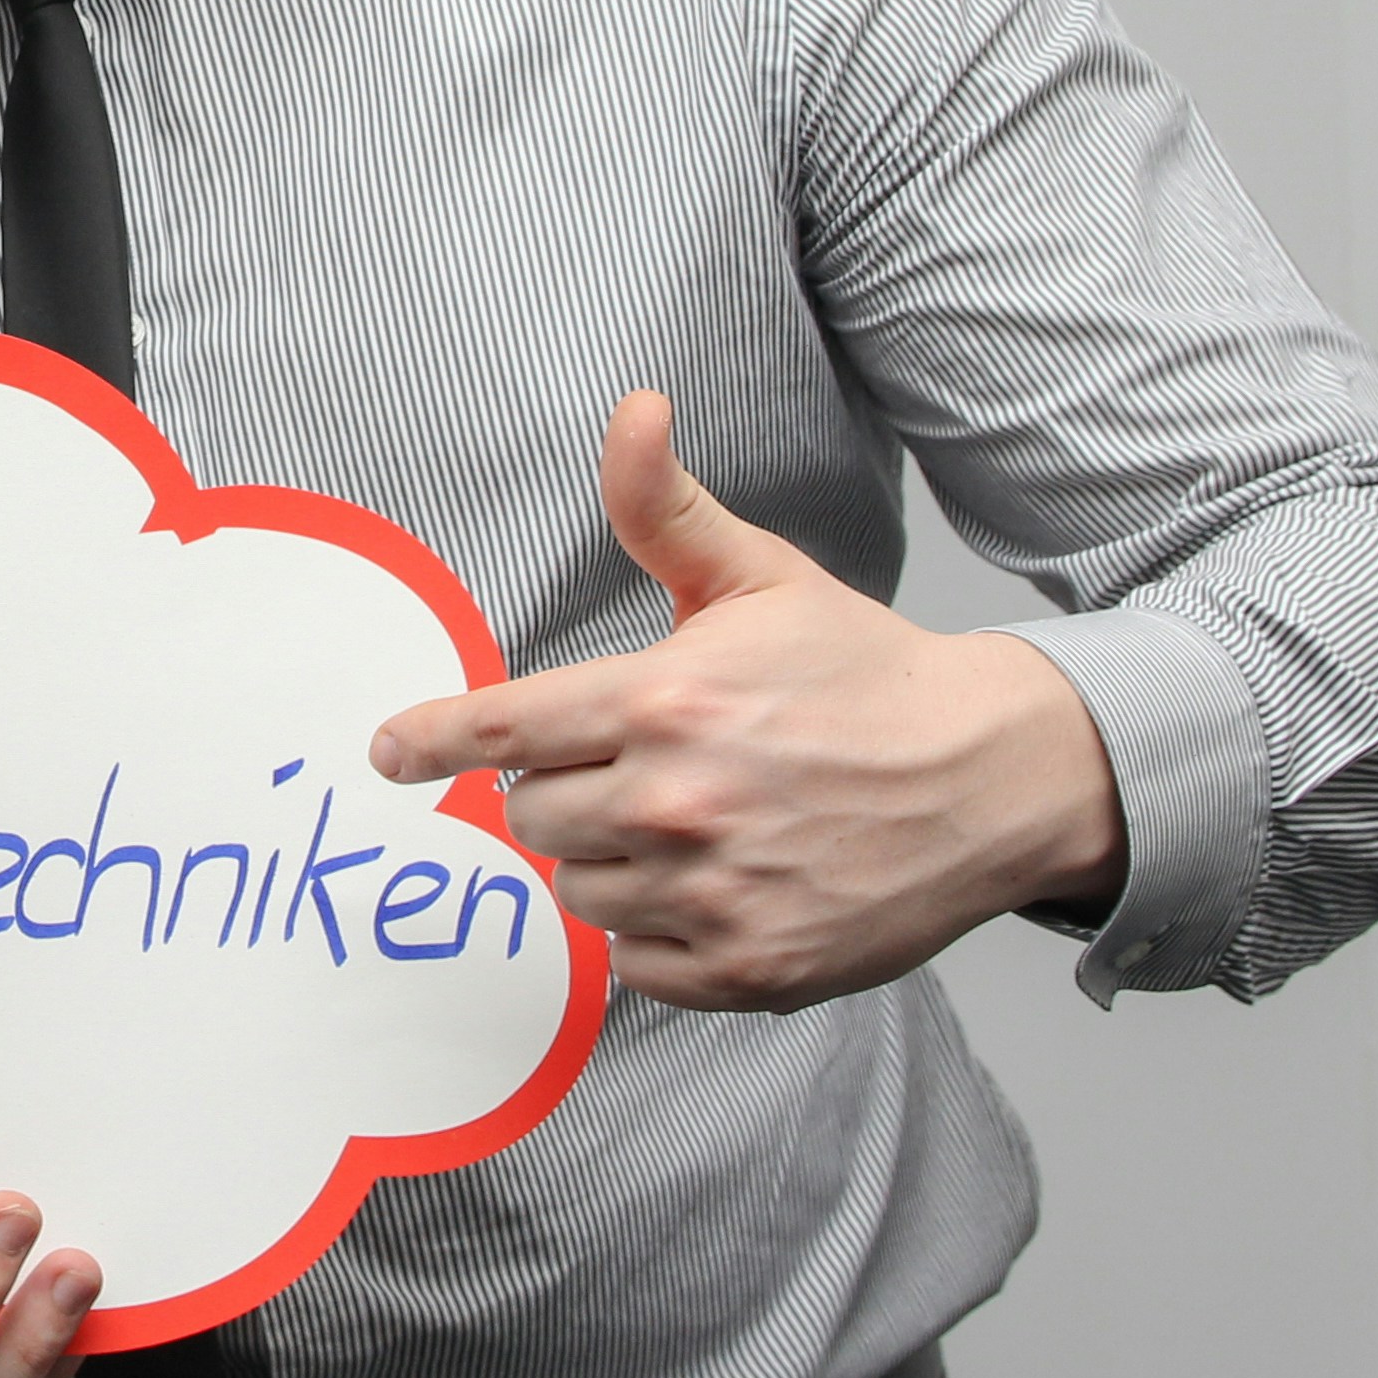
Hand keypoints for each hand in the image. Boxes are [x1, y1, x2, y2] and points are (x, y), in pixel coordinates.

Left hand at [370, 390, 1124, 1009]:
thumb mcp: (760, 578)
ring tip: (686, 821)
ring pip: (578, 887)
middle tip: (633, 765)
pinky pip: (635, 958)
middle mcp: (678, 802)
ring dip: (608, 858)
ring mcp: (714, 894)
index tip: (388, 752)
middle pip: (531, 815)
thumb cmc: (863, 673)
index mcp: (665, 702)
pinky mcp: (750, 968)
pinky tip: (711, 882)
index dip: (431, 740)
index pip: (502, 730)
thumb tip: (631, 409)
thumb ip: (666, 509)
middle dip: (561, 788)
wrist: (989, 777)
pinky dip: (655, 927)